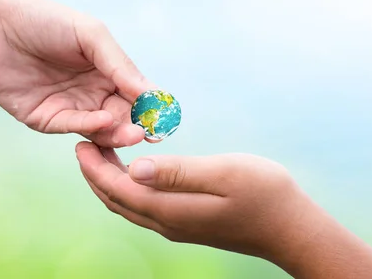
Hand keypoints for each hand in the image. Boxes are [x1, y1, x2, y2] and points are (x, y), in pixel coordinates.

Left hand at [0, 0, 154, 146]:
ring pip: (100, 128)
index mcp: (106, 71)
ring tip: (133, 132)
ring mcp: (70, 108)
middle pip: (121, 115)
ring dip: (118, 131)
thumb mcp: (89, 34)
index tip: (166, 114)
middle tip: (149, 132)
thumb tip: (149, 92)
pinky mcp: (47, 119)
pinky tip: (104, 120)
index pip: (135, 93)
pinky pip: (73, 126)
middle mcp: (91, 93)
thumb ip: (118, 62)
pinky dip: (90, 126)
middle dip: (136, 124)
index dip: (150, 105)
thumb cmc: (43, 21)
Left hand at [75, 141, 297, 257]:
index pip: (118, 190)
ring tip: (102, 154)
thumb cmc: (264, 194)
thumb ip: (177, 171)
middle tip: (84, 144)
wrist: (292, 228)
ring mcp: (177, 227)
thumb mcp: (223, 174)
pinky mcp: (186, 224)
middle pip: (117, 201)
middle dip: (95, 174)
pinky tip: (134, 171)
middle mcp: (168, 223)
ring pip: (129, 206)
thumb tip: (134, 168)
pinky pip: (144, 208)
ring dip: (110, 182)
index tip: (80, 143)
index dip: (95, 168)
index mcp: (171, 209)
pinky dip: (128, 189)